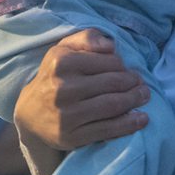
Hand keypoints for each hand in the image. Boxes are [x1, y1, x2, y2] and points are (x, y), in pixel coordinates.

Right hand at [13, 29, 149, 152]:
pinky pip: (107, 130)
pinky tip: (141, 120)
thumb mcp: (63, 49)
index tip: (130, 70)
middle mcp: (63, 88)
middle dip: (133, 83)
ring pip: (112, 105)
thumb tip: (111, 46)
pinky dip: (128, 125)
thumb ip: (87, 38)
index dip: (124, 65)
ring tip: (144, 97)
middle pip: (112, 83)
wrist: (29, 113)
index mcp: (62, 62)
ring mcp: (67, 114)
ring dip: (134, 101)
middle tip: (143, 85)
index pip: (107, 61)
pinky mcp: (72, 136)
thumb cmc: (53, 76)